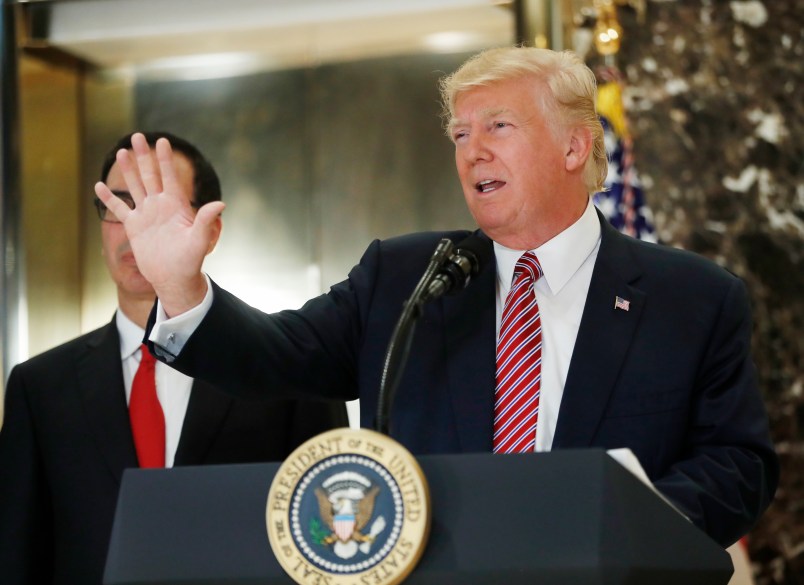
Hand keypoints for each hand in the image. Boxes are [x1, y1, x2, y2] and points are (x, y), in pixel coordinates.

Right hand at [94, 133, 224, 315]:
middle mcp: (160, 206)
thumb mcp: (199, 239)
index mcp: (176, 206)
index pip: (169, 177)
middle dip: (144, 157)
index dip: (165, 159)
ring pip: (134, 187)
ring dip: (127, 170)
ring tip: (121, 152)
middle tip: (137, 136)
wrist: (174, 277)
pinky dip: (109, 198)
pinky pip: (119, 209)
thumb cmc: (190, 260)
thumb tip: (220, 204)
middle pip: (150, 176)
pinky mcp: (134, 226)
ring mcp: (146, 215)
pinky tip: (99, 185)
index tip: (162, 141)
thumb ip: (206, 220)